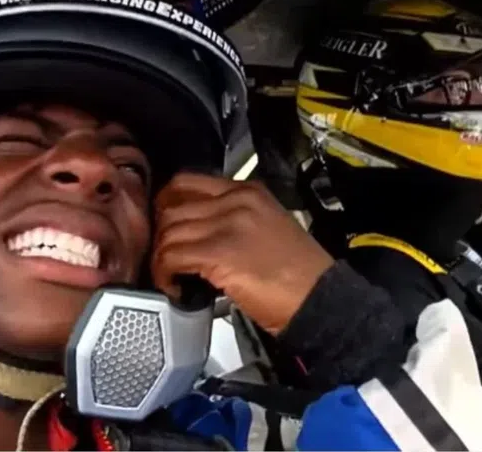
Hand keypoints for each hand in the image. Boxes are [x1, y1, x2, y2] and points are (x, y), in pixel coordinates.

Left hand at [152, 173, 333, 335]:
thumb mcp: (268, 227)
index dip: (166, 207)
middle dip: (161, 237)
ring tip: (172, 278)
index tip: (165, 230)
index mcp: (247, 191)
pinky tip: (176, 289)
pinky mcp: (219, 252)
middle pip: (172, 208)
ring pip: (168, 233)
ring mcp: (227, 224)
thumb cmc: (298, 274)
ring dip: (162, 260)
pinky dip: (165, 275)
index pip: (187, 183)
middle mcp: (235, 200)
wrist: (320, 299)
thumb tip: (198, 234)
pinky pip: (171, 257)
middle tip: (166, 260)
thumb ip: (234, 220)